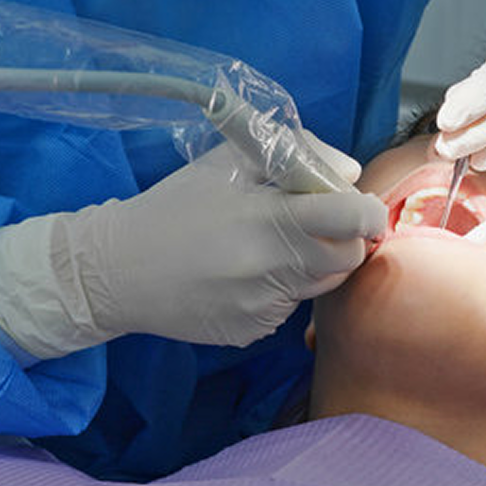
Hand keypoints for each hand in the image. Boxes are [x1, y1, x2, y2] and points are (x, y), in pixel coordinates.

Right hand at [0, 136, 386, 357]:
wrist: (117, 271)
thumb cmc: (174, 206)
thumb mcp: (226, 162)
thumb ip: (294, 153)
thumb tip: (347, 171)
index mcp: (268, 218)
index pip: (349, 217)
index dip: (368, 211)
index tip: (362, 206)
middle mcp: (271, 268)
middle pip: (348, 257)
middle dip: (346, 238)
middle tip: (319, 223)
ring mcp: (263, 306)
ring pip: (322, 283)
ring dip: (316, 262)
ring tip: (276, 245)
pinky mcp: (252, 332)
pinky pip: (291, 307)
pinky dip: (284, 287)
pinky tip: (248, 275)